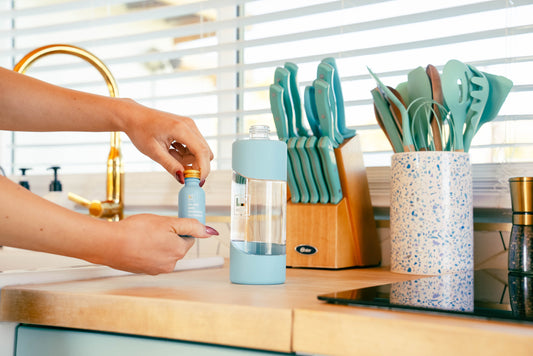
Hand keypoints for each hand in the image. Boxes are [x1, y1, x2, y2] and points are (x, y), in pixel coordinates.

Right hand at [101, 214, 217, 274]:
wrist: (109, 244)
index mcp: (178, 251)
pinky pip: (151, 257)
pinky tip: (137, 243)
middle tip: (153, 228)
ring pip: (163, 251)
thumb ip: (191, 226)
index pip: (189, 237)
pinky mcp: (143, 270)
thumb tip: (210, 232)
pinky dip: (146, 250)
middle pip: (176, 245)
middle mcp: (170, 264)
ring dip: (157, 243)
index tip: (167, 223)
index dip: (178, 227)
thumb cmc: (135, 232)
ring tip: (143, 235)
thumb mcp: (168, 222)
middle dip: (168, 236)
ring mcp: (156, 269)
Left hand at [122, 99, 213, 181]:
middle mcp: (189, 125)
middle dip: (195, 165)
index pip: (201, 151)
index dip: (203, 168)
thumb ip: (170, 165)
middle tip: (178, 169)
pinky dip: (186, 153)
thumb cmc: (140, 130)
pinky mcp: (187, 127)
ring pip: (200, 150)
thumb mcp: (153, 152)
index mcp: (181, 128)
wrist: (133, 116)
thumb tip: (183, 179)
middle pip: (204, 151)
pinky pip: (194, 145)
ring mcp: (189, 125)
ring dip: (188, 159)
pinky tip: (172, 150)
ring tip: (169, 154)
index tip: (198, 181)